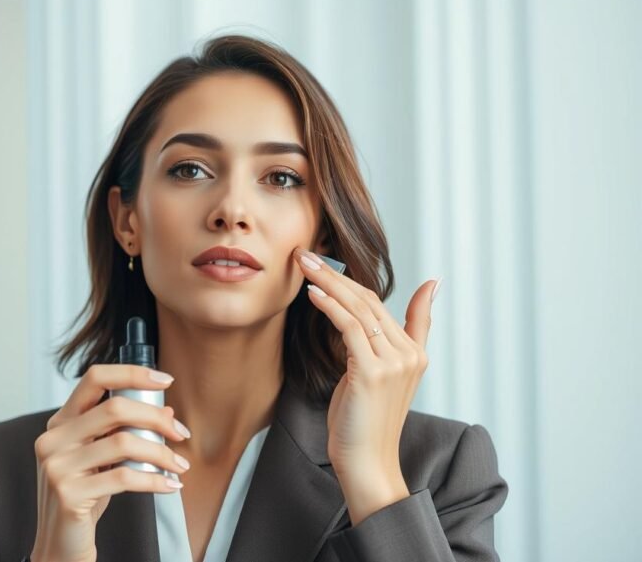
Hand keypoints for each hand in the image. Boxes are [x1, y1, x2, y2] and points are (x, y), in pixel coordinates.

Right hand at [30, 364, 190, 561]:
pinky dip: (154, 480)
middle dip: (156, 419)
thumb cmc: (83, 498)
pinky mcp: (68, 493)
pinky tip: (169, 486)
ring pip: (123, 443)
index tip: (165, 380)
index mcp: (60, 423)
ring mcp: (57, 466)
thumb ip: (124, 433)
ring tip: (179, 466)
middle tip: (180, 434)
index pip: (94, 378)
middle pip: (115, 408)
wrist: (60, 545)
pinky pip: (124, 477)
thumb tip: (166, 412)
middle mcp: (53, 439)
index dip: (132, 373)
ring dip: (161, 453)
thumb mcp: (101, 460)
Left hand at [293, 247, 440, 524]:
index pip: (380, 304)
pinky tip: (312, 293)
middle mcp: (409, 354)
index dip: (352, 279)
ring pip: (359, 308)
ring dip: (328, 282)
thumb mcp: (376, 379)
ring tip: (302, 264)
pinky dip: (331, 306)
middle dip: (334, 274)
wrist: (366, 463)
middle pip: (368, 301)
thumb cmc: (362, 423)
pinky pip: (350, 327)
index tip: (325, 258)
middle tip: (304, 254)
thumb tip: (381, 323)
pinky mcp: (374, 371)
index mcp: (414, 353)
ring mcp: (395, 362)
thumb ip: (378, 348)